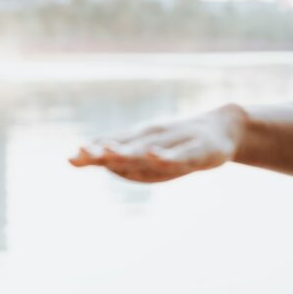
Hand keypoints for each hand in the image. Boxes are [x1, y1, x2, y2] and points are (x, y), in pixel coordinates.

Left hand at [68, 108, 239, 182]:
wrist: (222, 131)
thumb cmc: (182, 144)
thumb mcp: (154, 154)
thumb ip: (126, 161)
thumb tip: (99, 162)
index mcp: (142, 140)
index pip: (113, 145)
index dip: (93, 153)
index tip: (70, 159)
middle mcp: (154, 137)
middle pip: (125, 145)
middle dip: (104, 151)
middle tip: (82, 153)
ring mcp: (174, 142)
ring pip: (149, 148)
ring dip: (128, 151)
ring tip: (109, 153)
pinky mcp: (195, 150)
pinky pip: (179, 154)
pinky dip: (165, 155)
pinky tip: (154, 156)